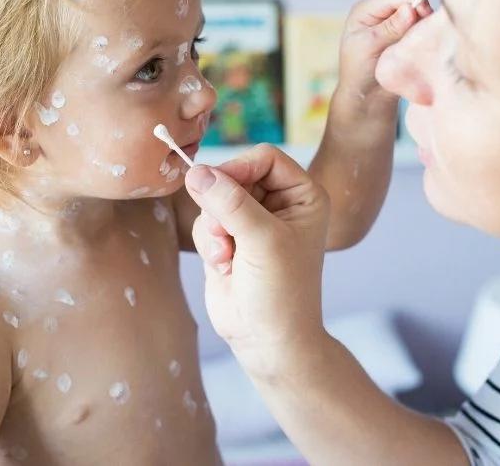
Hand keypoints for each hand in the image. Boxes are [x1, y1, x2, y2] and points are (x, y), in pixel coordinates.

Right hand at [184, 145, 330, 377]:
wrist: (268, 341)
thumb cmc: (281, 292)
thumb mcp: (262, 241)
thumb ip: (230, 202)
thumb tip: (196, 171)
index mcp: (303, 195)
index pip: (265, 158)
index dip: (239, 168)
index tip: (219, 187)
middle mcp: (279, 203)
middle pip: (235, 175)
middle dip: (223, 205)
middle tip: (226, 234)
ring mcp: (252, 221)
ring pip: (214, 199)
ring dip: (214, 228)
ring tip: (229, 256)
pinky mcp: (229, 239)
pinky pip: (205, 222)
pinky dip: (209, 243)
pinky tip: (225, 267)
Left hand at [339, 0, 433, 102]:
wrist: (366, 97)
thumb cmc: (359, 72)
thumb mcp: (369, 46)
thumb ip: (390, 28)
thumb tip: (410, 9)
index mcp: (366, 9)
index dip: (413, 1)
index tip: (425, 15)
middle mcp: (381, 12)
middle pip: (409, 2)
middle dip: (420, 13)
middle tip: (426, 31)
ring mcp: (394, 24)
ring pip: (418, 15)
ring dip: (423, 25)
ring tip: (423, 40)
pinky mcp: (406, 36)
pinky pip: (421, 29)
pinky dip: (425, 34)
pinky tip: (425, 43)